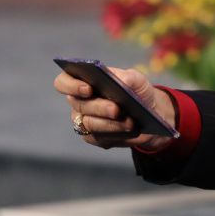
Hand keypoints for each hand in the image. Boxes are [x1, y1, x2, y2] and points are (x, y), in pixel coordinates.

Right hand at [53, 67, 176, 151]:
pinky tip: (131, 130)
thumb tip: (120, 81)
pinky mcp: (94, 137)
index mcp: (84, 81)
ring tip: (130, 122)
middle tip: (116, 109)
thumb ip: (128, 77)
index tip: (88, 89)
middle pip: (79, 104)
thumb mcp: (137, 79)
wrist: (150, 112)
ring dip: (111, 123)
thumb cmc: (137, 90)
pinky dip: (118, 134)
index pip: (63, 82)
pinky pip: (100, 138)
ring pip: (90, 124)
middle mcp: (80, 102)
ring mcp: (85, 121)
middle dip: (99, 107)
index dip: (71, 85)